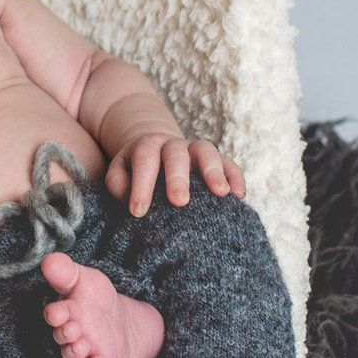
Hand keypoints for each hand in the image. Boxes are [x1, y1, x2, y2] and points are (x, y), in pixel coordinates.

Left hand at [105, 132, 244, 214]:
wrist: (156, 146)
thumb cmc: (136, 168)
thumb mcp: (119, 172)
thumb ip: (118, 184)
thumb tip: (130, 200)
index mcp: (147, 147)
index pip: (144, 162)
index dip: (141, 187)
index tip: (139, 212)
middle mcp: (173, 146)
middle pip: (176, 155)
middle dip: (178, 178)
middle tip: (179, 202)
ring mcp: (196, 151)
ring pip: (207, 152)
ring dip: (214, 171)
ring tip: (221, 193)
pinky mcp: (216, 159)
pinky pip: (229, 162)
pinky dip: (236, 176)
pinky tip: (239, 195)